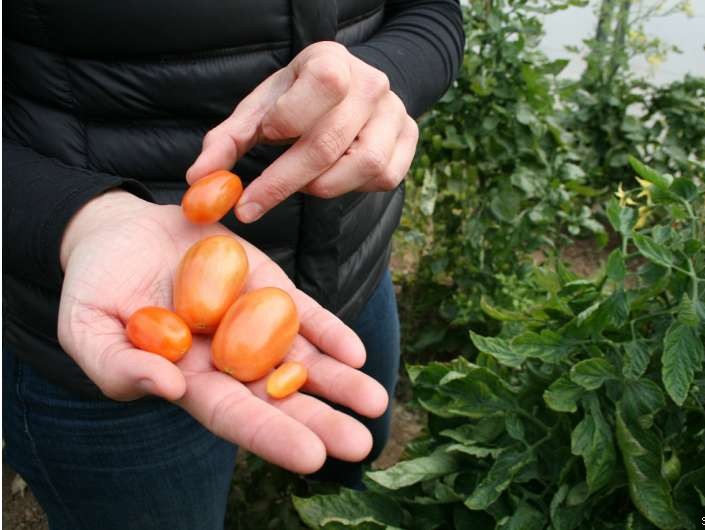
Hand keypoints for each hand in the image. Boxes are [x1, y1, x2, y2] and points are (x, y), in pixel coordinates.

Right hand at [58, 191, 388, 472]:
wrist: (118, 233)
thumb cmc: (95, 288)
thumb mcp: (88, 330)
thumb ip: (121, 365)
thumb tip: (168, 387)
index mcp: (190, 381)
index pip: (234, 416)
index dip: (271, 436)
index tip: (311, 458)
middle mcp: (230, 360)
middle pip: (280, 397)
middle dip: (321, 421)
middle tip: (360, 444)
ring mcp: (253, 322)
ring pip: (302, 359)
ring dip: (339, 381)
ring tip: (376, 403)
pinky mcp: (267, 286)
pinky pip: (303, 312)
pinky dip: (328, 331)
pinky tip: (354, 352)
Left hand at [186, 41, 418, 222]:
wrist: (347, 93)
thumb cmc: (296, 102)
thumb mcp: (260, 110)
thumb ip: (228, 142)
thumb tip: (198, 181)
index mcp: (332, 60)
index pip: (323, 85)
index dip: (289, 119)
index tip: (265, 138)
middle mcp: (372, 83)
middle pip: (331, 142)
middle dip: (284, 181)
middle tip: (251, 206)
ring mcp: (396, 112)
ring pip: (364, 165)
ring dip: (323, 186)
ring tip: (301, 182)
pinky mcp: (410, 138)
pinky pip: (385, 177)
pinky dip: (354, 188)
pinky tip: (334, 177)